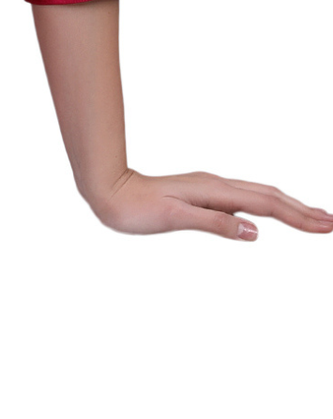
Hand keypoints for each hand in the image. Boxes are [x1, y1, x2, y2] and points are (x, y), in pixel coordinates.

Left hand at [87, 167, 332, 241]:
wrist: (108, 191)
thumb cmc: (136, 208)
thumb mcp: (173, 218)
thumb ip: (214, 224)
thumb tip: (254, 231)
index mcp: (215, 191)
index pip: (267, 205)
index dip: (299, 216)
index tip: (326, 226)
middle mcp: (217, 186)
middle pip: (270, 197)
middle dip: (303, 211)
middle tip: (331, 224)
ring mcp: (211, 190)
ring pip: (259, 196)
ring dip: (289, 208)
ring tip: (312, 218)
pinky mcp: (204, 195)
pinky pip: (246, 200)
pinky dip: (268, 206)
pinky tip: (270, 215)